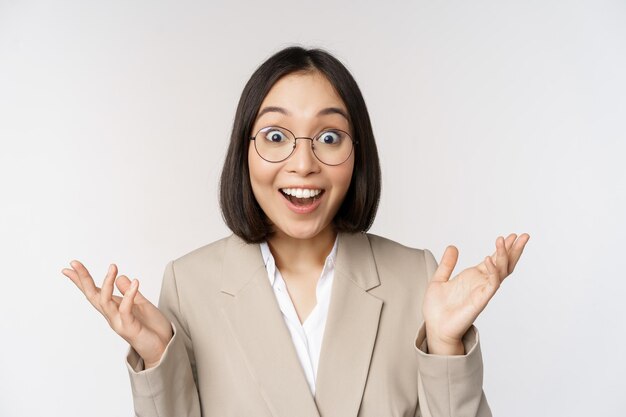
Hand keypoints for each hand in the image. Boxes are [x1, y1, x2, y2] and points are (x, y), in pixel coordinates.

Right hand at [61, 260, 172, 367]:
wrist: (163, 348)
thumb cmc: (152, 328)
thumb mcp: (141, 304)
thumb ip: (130, 293)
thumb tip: (121, 277)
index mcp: (113, 309)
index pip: (95, 292)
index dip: (81, 280)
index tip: (69, 266)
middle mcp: (112, 315)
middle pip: (93, 295)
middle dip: (83, 279)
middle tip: (74, 263)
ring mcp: (118, 322)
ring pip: (105, 301)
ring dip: (108, 283)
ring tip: (113, 266)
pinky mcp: (129, 328)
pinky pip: (125, 309)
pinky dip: (129, 295)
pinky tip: (135, 282)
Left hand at [422, 233, 529, 353]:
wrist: (434, 327)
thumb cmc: (437, 308)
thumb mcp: (439, 279)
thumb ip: (447, 264)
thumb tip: (453, 247)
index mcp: (474, 277)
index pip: (495, 260)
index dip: (503, 248)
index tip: (512, 235)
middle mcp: (481, 283)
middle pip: (504, 264)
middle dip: (515, 250)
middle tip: (524, 235)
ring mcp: (482, 292)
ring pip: (501, 272)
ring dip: (504, 256)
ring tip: (504, 240)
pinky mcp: (480, 301)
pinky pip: (491, 285)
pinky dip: (493, 272)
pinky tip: (489, 259)